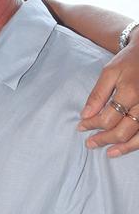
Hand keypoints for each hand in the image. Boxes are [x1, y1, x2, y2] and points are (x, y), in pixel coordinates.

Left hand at [79, 37, 138, 156]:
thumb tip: (85, 115)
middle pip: (121, 131)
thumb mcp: (109, 72)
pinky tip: (124, 148)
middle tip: (90, 143)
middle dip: (104, 139)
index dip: (92, 124)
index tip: (81, 126)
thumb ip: (97, 95)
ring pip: (136, 137)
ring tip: (108, 152)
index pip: (106, 118)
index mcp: (130, 92)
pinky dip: (134, 144)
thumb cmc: (129, 62)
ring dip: (121, 147)